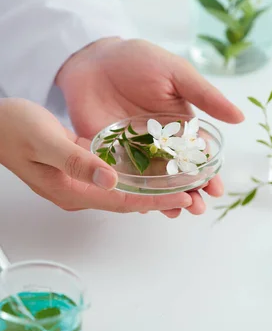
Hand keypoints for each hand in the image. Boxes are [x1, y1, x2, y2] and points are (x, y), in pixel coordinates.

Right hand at [0, 99, 195, 213]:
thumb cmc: (14, 129)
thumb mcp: (45, 142)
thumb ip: (77, 161)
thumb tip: (111, 178)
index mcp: (73, 191)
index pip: (124, 201)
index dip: (156, 200)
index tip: (184, 196)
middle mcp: (80, 190)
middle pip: (129, 199)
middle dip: (161, 197)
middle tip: (194, 190)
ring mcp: (81, 178)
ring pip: (125, 186)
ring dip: (153, 184)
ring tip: (183, 178)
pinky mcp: (81, 164)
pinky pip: (115, 171)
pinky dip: (136, 168)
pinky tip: (155, 159)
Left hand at [56, 38, 243, 216]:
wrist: (93, 57)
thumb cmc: (139, 60)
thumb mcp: (177, 74)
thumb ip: (205, 96)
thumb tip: (240, 117)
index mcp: (179, 125)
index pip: (197, 156)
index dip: (208, 174)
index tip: (216, 190)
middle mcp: (159, 142)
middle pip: (178, 175)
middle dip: (190, 193)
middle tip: (198, 208)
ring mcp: (133, 150)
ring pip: (153, 182)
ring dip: (165, 199)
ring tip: (175, 213)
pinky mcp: (108, 153)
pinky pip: (122, 177)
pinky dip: (133, 193)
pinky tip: (142, 206)